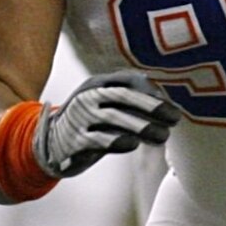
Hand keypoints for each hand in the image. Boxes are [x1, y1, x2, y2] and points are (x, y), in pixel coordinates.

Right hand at [37, 72, 178, 177]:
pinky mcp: (74, 141)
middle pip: (122, 96)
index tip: (170, 107)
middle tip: (174, 118)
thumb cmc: (89, 124)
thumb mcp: (104, 104)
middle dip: (151, 107)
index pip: (127, 80)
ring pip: (114, 118)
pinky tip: (133, 144)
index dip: (151, 92)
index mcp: (97, 84)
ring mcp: (80, 118)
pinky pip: (99, 140)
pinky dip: (118, 141)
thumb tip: (165, 104)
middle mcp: (87, 97)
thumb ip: (129, 100)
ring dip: (142, 127)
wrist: (50, 145)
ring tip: (162, 136)